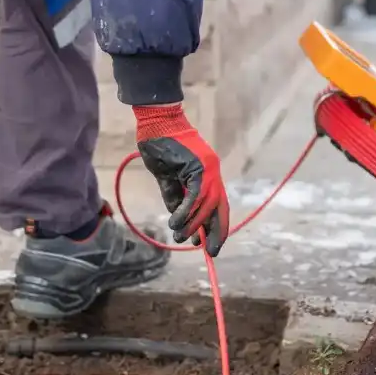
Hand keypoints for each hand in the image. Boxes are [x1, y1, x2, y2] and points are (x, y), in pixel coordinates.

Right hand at [133, 103, 230, 255]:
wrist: (156, 123)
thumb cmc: (159, 146)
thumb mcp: (167, 177)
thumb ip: (174, 195)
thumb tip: (178, 218)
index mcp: (208, 173)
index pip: (217, 204)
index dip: (214, 224)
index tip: (209, 243)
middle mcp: (212, 172)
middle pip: (219, 208)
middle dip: (215, 232)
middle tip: (209, 251)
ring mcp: (208, 169)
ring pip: (206, 205)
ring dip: (194, 225)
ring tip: (181, 238)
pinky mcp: (198, 168)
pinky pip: (195, 197)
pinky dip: (186, 213)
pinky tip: (176, 224)